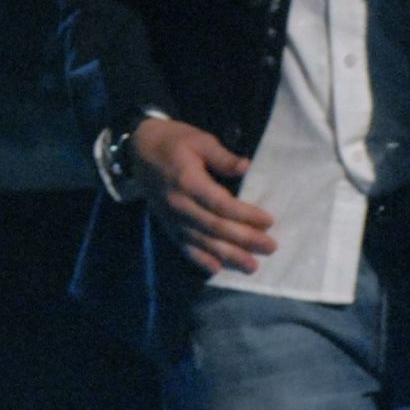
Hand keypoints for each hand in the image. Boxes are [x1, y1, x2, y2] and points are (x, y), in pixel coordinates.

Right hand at [131, 118, 276, 275]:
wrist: (139, 149)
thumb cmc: (174, 141)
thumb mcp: (199, 139)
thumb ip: (222, 156)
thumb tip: (246, 167)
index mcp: (188, 181)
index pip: (222, 205)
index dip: (246, 215)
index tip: (268, 221)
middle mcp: (180, 204)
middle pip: (215, 227)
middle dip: (245, 239)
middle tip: (270, 247)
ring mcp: (172, 218)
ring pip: (202, 242)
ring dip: (228, 256)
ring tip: (252, 266)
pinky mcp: (167, 225)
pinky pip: (184, 246)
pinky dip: (199, 260)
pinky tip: (216, 270)